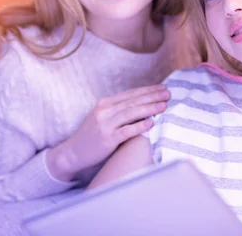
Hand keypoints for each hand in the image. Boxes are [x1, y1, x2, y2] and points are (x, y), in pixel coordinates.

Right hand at [47, 84, 169, 180]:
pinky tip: (151, 122)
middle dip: (152, 96)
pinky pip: (126, 131)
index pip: (130, 94)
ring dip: (149, 108)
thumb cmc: (93, 135)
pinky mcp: (107, 139)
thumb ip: (119, 110)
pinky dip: (139, 126)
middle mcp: (104, 111)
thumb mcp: (104, 117)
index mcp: (105, 103)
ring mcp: (105, 125)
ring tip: (164, 106)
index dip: (148, 90)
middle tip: (168, 94)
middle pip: (133, 101)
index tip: (162, 88)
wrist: (73, 153)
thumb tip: (144, 104)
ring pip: (131, 113)